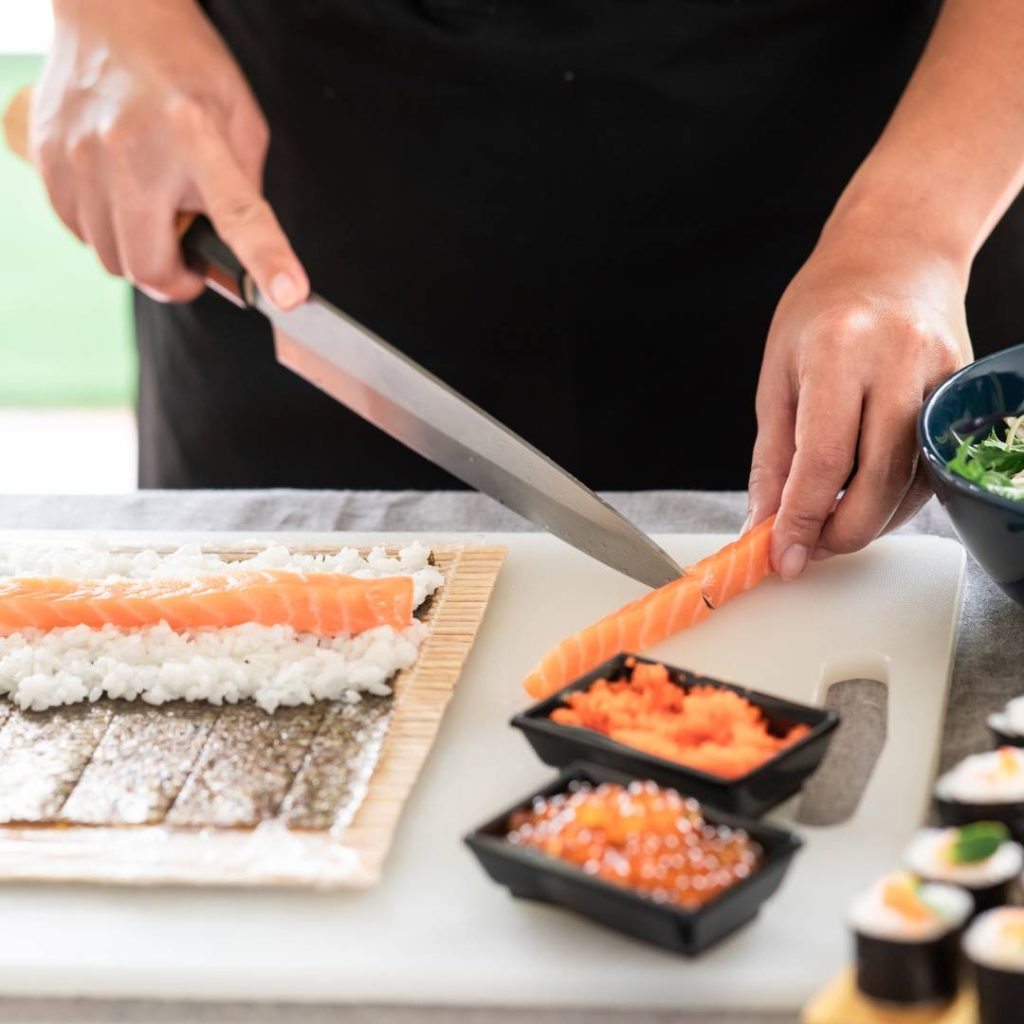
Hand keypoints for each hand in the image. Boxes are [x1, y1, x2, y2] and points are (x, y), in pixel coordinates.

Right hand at [31, 0, 307, 306]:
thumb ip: (245, 189)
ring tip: (154, 211)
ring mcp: (82, 156)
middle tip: (191, 264)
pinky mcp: (50, 160)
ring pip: (113, 257)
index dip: (266, 261)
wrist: (113, 11)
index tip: (289, 296)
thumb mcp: (240, 120)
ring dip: (140, 253)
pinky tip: (120, 196)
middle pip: (151, 267)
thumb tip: (243, 254)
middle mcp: (133, 149)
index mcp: (196, 136)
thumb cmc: (185, 68)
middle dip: (176, 281)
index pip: (239, 214)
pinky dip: (105, 230)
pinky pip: (80, 232)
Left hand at [747, 217, 971, 579]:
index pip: (822, 461)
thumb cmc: (824, 308)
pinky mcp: (965, 390)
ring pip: (913, 482)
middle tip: (807, 550)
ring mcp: (942, 374)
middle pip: (878, 481)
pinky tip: (866, 497)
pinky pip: (933, 465)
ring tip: (829, 523)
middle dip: (840, 533)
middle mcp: (899, 361)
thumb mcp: (778, 375)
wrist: (895, 253)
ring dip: (869, 521)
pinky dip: (898, 497)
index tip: (781, 556)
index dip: (801, 520)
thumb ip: (772, 457)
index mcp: (839, 350)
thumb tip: (763, 524)